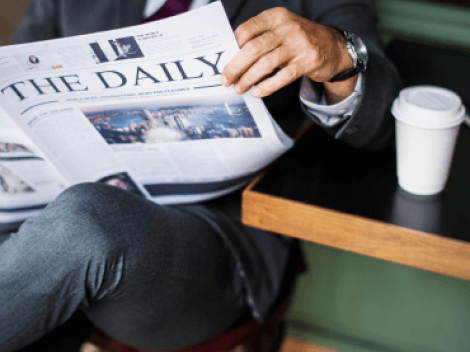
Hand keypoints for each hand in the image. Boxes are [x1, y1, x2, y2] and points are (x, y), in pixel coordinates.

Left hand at [220, 7, 355, 100]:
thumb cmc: (298, 40)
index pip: (246, 30)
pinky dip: (267, 86)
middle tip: (225, 80)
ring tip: (239, 89)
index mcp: (275, 17)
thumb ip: (260, 38)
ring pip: (266, 64)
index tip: (223, 62)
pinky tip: (257, 93)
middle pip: (253, 49)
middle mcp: (286, 27)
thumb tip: (232, 58)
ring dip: (248, 79)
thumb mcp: (280, 30)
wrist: (334, 47)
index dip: (232, 47)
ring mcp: (298, 44)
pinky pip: (283, 76)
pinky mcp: (307, 62)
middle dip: (235, 67)